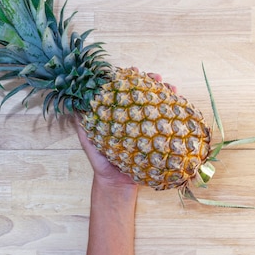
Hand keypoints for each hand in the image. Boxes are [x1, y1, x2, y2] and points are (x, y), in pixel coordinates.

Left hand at [75, 71, 174, 185]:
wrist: (116, 182)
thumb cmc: (100, 159)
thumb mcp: (88, 137)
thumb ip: (83, 121)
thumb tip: (76, 102)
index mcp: (117, 111)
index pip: (124, 88)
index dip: (128, 78)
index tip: (133, 72)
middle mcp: (133, 114)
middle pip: (144, 91)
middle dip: (151, 80)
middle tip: (155, 78)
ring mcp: (147, 124)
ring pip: (158, 101)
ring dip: (165, 90)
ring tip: (169, 87)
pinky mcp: (158, 135)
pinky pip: (168, 119)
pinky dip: (175, 108)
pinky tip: (178, 101)